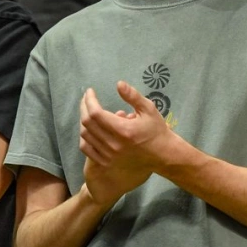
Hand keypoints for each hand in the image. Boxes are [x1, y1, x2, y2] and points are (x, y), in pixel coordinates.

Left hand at [78, 84, 167, 205]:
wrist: (162, 155)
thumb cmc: (156, 130)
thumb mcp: (149, 109)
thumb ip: (133, 96)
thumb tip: (119, 84)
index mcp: (123, 130)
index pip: (96, 113)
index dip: (89, 100)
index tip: (90, 91)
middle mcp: (113, 144)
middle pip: (87, 124)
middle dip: (84, 107)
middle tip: (87, 99)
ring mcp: (109, 155)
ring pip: (85, 136)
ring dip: (84, 121)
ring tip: (89, 111)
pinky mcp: (107, 162)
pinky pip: (87, 149)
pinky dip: (84, 137)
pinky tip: (89, 129)